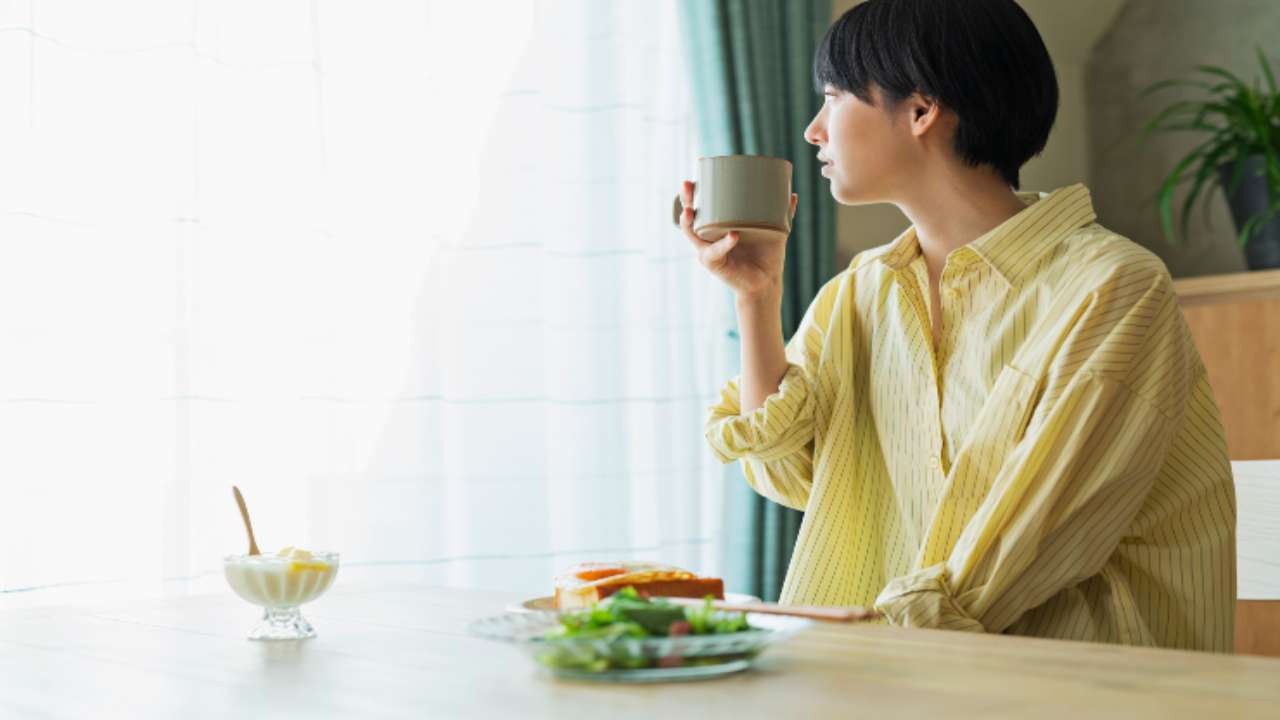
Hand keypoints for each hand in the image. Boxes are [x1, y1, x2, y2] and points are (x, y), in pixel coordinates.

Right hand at [678, 180, 796, 300]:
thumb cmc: (766, 255)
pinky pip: (715, 252)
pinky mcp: (714, 264)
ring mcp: (709, 250)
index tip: (693, 177)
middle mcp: (708, 237)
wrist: (767, 281)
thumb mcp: (774, 230)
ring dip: (687, 221)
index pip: (700, 206)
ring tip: (690, 210)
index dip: (692, 193)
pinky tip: (733, 235)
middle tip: (686, 185)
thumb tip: (792, 195)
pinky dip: (724, 243)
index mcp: (718, 225)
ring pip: (692, 234)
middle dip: (685, 200)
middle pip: (689, 216)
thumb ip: (782, 213)